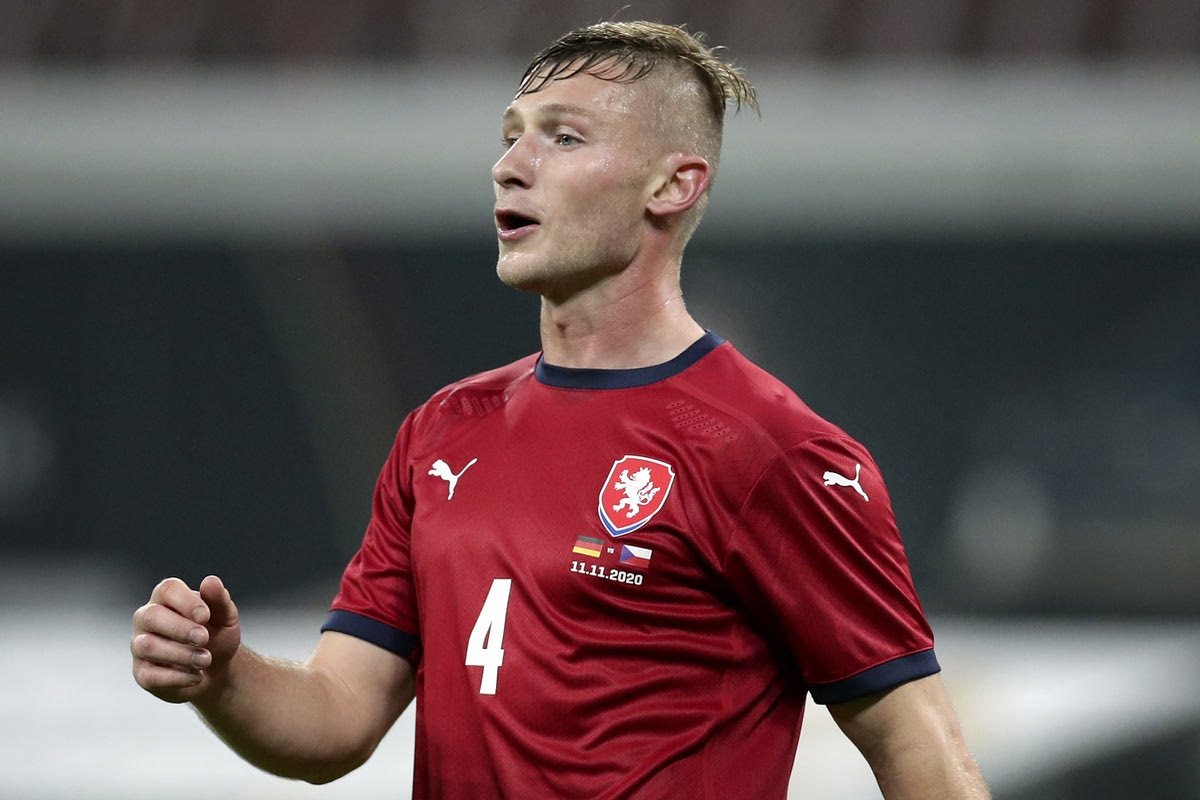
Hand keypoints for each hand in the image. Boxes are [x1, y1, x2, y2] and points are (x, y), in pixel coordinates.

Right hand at [131, 575, 241, 703]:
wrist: (217, 670)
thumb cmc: (217, 635)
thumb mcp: (225, 617)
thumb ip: (219, 600)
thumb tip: (211, 581)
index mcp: (167, 598)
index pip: (168, 590)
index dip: (186, 602)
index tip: (205, 616)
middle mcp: (147, 618)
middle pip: (151, 616)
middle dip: (180, 628)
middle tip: (204, 638)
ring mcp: (140, 645)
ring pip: (148, 646)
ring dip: (181, 654)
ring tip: (206, 660)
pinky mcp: (142, 673)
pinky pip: (150, 675)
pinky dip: (177, 678)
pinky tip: (196, 677)